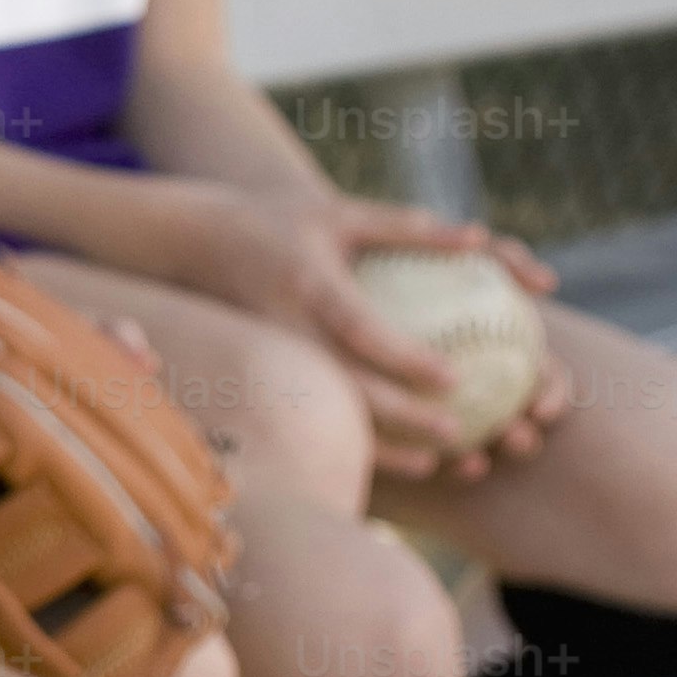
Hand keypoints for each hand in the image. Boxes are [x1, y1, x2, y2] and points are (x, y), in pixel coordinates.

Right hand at [129, 181, 554, 480]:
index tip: (452, 377)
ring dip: (383, 445)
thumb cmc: (283, 221)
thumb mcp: (340, 213)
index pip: (357, 326)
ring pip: (333, 413)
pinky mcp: (269, 376)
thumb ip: (408, 229)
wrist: (197, 243)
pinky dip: (362, 446)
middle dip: (399, 414)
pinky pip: (318, 418)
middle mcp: (288, 327)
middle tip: (456, 431)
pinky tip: (409, 463)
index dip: (401, 355)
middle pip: (345, 383)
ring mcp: (274, 357)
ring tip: (437, 462)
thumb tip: (480, 238)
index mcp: (309, 284)